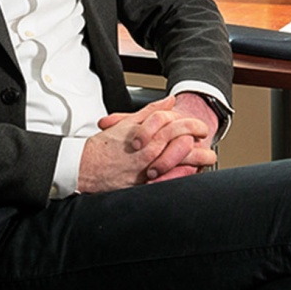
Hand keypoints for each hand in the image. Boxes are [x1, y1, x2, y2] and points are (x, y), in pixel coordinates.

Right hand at [79, 95, 216, 191]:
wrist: (83, 167)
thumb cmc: (103, 147)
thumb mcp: (128, 124)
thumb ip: (151, 111)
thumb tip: (169, 101)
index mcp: (148, 137)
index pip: (179, 127)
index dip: (194, 126)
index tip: (200, 128)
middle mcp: (151, 155)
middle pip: (185, 148)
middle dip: (201, 146)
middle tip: (207, 147)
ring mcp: (148, 173)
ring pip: (181, 167)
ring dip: (197, 163)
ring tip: (206, 160)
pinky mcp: (144, 188)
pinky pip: (169, 184)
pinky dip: (181, 178)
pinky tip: (189, 175)